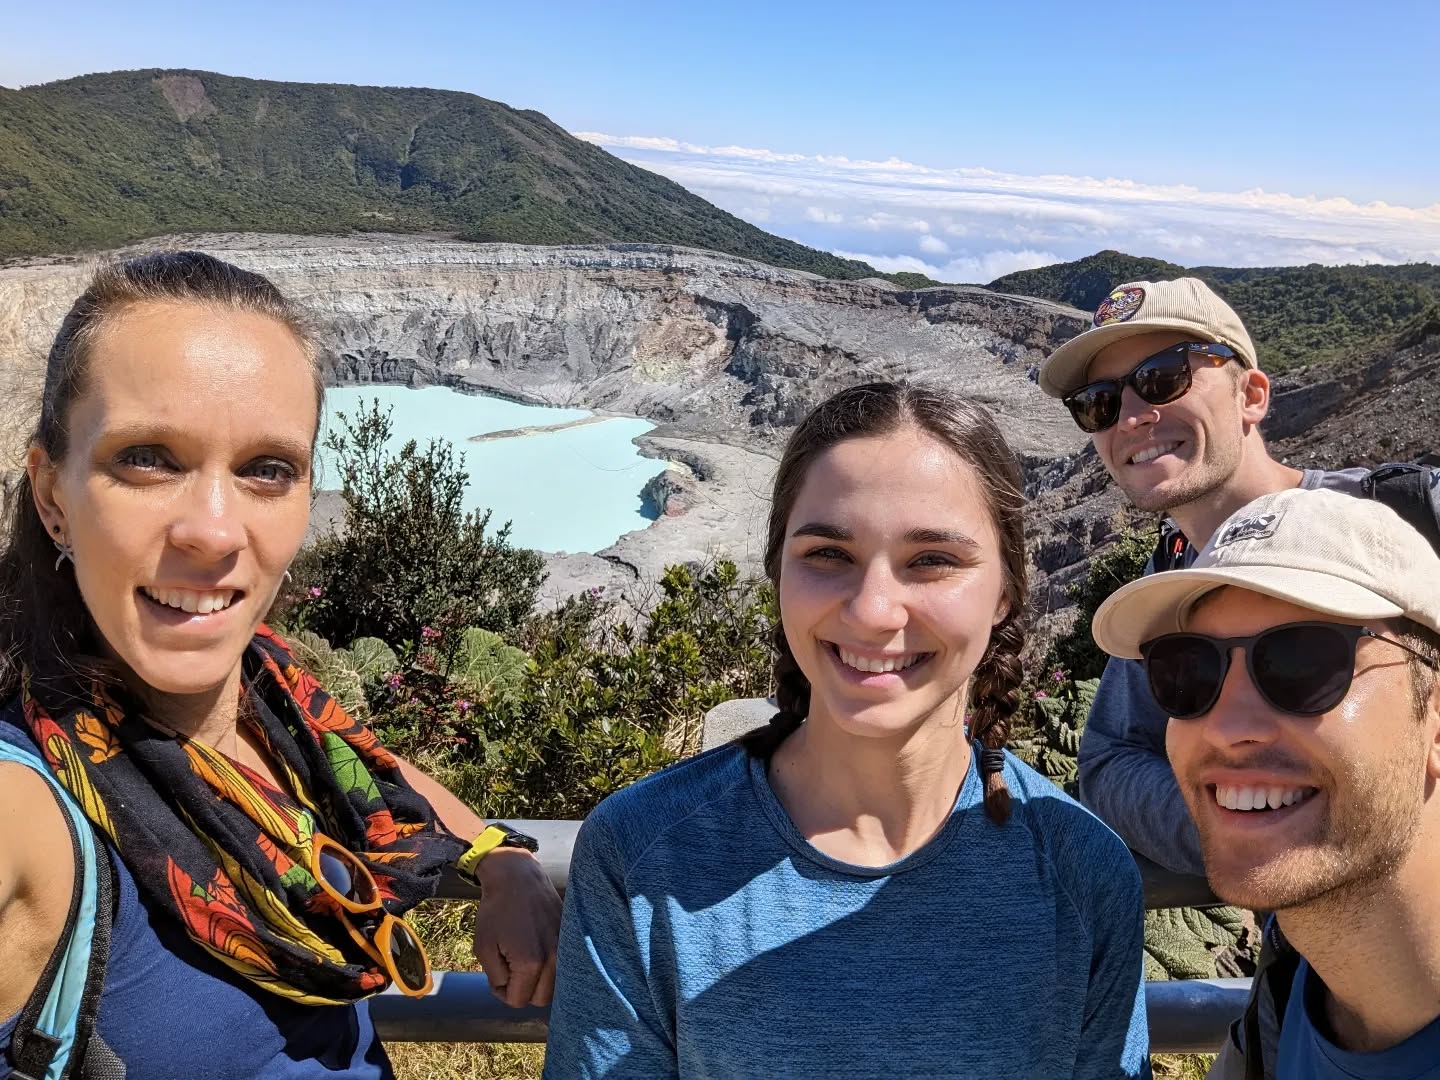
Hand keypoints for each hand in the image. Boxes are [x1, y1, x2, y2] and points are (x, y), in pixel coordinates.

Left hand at [470, 846, 561, 1007]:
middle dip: (522, 990)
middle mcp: (555, 958)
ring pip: (555, 986)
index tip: (497, 970)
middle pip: (540, 1000)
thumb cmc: (496, 910)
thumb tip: (511, 991)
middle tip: (509, 968)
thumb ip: (496, 978)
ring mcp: (566, 947)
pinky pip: (563, 967)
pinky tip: (537, 949)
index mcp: (530, 963)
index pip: (518, 1001)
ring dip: (538, 981)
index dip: (501, 991)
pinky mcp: (570, 937)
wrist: (517, 876)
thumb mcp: (483, 948)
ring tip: (524, 960)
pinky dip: (550, 967)